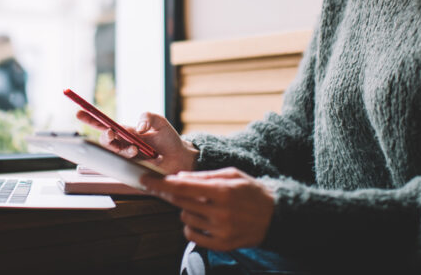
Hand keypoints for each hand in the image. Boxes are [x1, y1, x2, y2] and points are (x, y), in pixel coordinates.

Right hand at [76, 110, 197, 173]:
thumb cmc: (168, 138)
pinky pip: (123, 165)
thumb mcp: (159, 121)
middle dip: (104, 136)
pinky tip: (137, 155)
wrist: (180, 157)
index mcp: (125, 131)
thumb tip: (137, 127)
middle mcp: (123, 143)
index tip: (79, 112)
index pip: (104, 124)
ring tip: (135, 148)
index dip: (90, 118)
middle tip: (111, 133)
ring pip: (114, 153)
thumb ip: (147, 117)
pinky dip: (128, 159)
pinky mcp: (132, 168)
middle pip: (104, 140)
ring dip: (121, 149)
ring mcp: (126, 157)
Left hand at [141, 167, 274, 250]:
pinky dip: (191, 226)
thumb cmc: (251, 191)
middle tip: (176, 189)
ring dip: (186, 209)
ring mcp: (220, 231)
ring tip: (203, 205)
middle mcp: (220, 213)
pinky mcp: (221, 245)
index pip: (182, 187)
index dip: (161, 184)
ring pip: (184, 218)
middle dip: (173, 194)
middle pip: (180, 203)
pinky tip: (202, 219)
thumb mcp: (231, 175)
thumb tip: (178, 177)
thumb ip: (204, 176)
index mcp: (222, 191)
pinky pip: (191, 235)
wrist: (275, 216)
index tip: (145, 180)